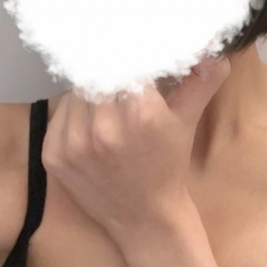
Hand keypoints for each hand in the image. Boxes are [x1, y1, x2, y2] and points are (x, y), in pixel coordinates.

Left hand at [41, 56, 230, 240]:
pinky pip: (61, 112)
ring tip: (107, 97)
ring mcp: (73, 142)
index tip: (133, 50)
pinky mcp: (53, 154)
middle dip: (111, 70)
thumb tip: (213, 49)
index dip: (130, 55)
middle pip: (99, 72)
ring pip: (77, 90)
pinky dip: (74, 109)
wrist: (144, 217)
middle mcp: (103, 126)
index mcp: (141, 113)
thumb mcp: (188, 119)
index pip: (126, 60)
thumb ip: (203, 80)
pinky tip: (91, 120)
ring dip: (90, 87)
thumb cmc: (168, 163)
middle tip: (120, 72)